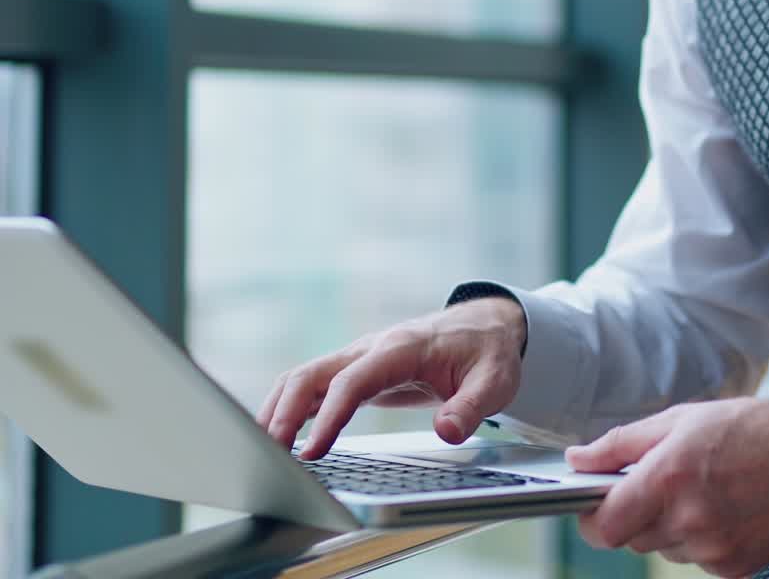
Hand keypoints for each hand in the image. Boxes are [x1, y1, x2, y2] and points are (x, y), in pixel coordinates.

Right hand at [256, 297, 526, 458]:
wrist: (486, 325)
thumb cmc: (488, 352)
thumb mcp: (495, 380)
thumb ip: (472, 406)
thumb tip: (446, 430)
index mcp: (403, 348)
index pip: (354, 380)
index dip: (329, 416)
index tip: (312, 452)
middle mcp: (374, 348)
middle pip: (314, 373)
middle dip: (285, 412)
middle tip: (268, 455)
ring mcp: (362, 358)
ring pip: (306, 377)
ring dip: (279, 409)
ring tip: (262, 451)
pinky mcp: (359, 371)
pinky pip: (315, 386)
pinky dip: (291, 408)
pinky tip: (280, 438)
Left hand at [567, 396, 768, 577]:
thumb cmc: (749, 428)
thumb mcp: (680, 419)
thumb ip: (622, 443)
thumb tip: (578, 460)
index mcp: (668, 478)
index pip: (605, 527)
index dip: (592, 518)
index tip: (594, 506)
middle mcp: (688, 520)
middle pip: (632, 540)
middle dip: (636, 515)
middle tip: (661, 483)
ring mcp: (713, 550)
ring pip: (664, 550)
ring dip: (670, 527)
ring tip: (701, 490)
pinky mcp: (734, 568)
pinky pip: (696, 560)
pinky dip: (700, 539)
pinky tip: (723, 508)